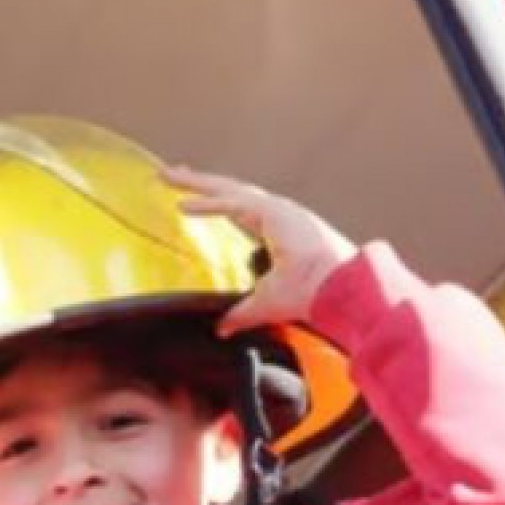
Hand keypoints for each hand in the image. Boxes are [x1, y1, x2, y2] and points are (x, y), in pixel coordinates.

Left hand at [164, 166, 357, 334]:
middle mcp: (275, 215)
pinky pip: (235, 205)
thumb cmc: (310, 295)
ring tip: (168, 176)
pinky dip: (209, 205)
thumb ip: (240, 314)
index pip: (236, 209)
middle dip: (198, 182)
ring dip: (197, 183)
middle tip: (169, 173)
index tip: (187, 199)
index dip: (212, 202)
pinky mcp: (276, 213)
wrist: (336, 291)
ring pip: (229, 190)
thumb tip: (222, 330)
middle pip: (229, 191)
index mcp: (274, 230)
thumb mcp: (264, 305)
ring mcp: (277, 210)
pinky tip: (184, 206)